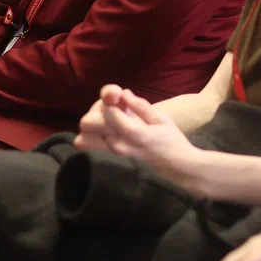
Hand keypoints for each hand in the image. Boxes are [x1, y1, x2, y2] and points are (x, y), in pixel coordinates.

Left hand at [73, 86, 202, 192]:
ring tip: (113, 118)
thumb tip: (123, 93)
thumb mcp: (161, 118)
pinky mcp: (110, 157)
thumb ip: (140, 106)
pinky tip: (112, 128)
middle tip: (112, 107)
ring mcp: (112, 153)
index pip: (108, 110)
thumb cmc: (171, 140)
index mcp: (133, 133)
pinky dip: (95, 133)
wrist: (175, 167)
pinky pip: (91, 144)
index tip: (119, 96)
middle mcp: (118, 145)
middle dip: (96, 110)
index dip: (110, 98)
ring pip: (85, 135)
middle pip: (87, 123)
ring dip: (94, 121)